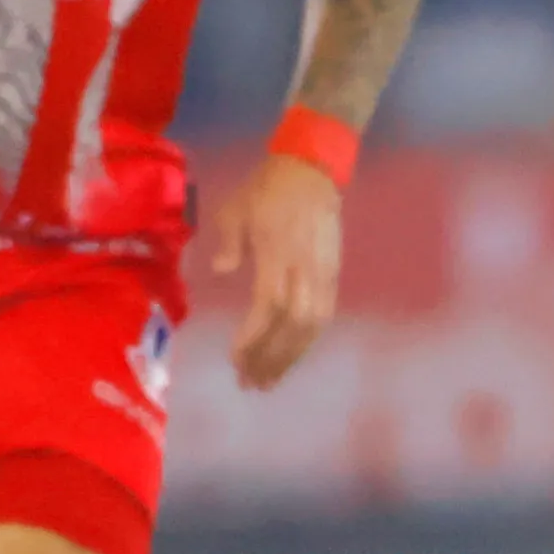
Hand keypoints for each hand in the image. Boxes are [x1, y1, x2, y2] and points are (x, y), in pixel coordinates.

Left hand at [204, 149, 343, 390]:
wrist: (312, 171)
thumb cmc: (266, 190)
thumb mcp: (235, 209)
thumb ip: (229, 243)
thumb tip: (220, 271)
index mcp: (278, 253)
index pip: (269, 305)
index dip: (254, 337)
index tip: (235, 359)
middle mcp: (305, 269)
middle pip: (294, 325)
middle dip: (272, 358)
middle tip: (250, 383)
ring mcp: (323, 273)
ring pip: (313, 326)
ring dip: (291, 357)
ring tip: (269, 380)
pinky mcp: (333, 274)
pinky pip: (323, 316)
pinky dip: (305, 341)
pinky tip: (289, 356)